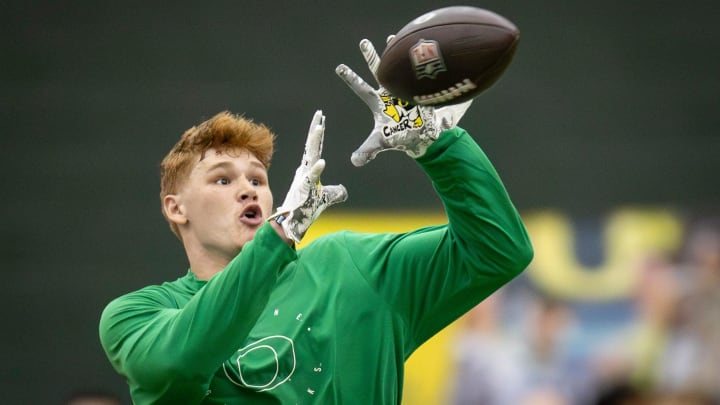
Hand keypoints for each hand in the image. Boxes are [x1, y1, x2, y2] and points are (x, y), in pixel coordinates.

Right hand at [269, 110, 347, 242]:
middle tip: (319, 114)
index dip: (318, 134)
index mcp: (308, 171)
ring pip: (310, 157)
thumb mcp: (324, 199)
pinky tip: (322, 162)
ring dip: (314, 142)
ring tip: (319, 127)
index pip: (315, 148)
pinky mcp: (304, 190)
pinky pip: (311, 179)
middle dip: (315, 130)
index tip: (321, 119)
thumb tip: (344, 191)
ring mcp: (303, 180)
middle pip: (311, 146)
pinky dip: (316, 170)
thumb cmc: (305, 210)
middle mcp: (304, 172)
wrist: (291, 224)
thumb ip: (334, 193)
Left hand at [335, 37, 472, 166]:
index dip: (350, 78)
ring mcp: (403, 89)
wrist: (422, 136)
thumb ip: (367, 151)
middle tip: (363, 42)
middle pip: (377, 71)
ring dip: (394, 53)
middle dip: (371, 57)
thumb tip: (354, 162)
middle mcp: (388, 92)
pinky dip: (414, 62)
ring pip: (396, 67)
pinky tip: (417, 47)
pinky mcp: (417, 90)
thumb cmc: (400, 137)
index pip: (360, 88)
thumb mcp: (381, 143)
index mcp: (377, 102)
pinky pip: (414, 73)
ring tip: (390, 37)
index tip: (339, 67)